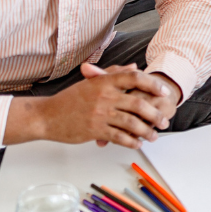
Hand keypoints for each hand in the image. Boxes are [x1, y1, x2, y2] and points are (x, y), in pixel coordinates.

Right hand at [5, 65, 178, 150]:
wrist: (46, 116)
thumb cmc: (70, 99)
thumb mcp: (91, 82)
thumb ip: (114, 73)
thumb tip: (134, 67)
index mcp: (104, 82)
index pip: (134, 78)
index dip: (152, 84)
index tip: (163, 92)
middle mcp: (104, 96)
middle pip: (138, 103)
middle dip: (154, 114)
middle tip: (164, 121)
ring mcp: (100, 114)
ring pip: (131, 122)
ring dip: (146, 131)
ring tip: (154, 136)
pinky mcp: (95, 130)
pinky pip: (119, 137)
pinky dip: (131, 141)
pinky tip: (137, 143)